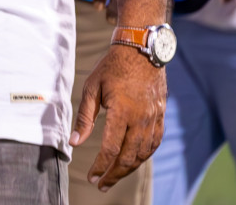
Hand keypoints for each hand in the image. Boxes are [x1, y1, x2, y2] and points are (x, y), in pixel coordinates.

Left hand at [70, 45, 166, 190]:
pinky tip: (133, 161)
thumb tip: (74, 142)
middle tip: (101, 184)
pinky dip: (143, 156)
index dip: (101, 166)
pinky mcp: (160, 117)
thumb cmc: (111, 68)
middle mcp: (141, 119)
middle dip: (114, 174)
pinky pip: (154, 144)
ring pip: (143, 154)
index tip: (91, 176)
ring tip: (114, 176)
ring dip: (128, 169)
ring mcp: (153, 119)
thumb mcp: (92, 88)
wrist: (141, 51)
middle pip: (128, 157)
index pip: (111, 149)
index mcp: (122, 111)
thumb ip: (84, 118)